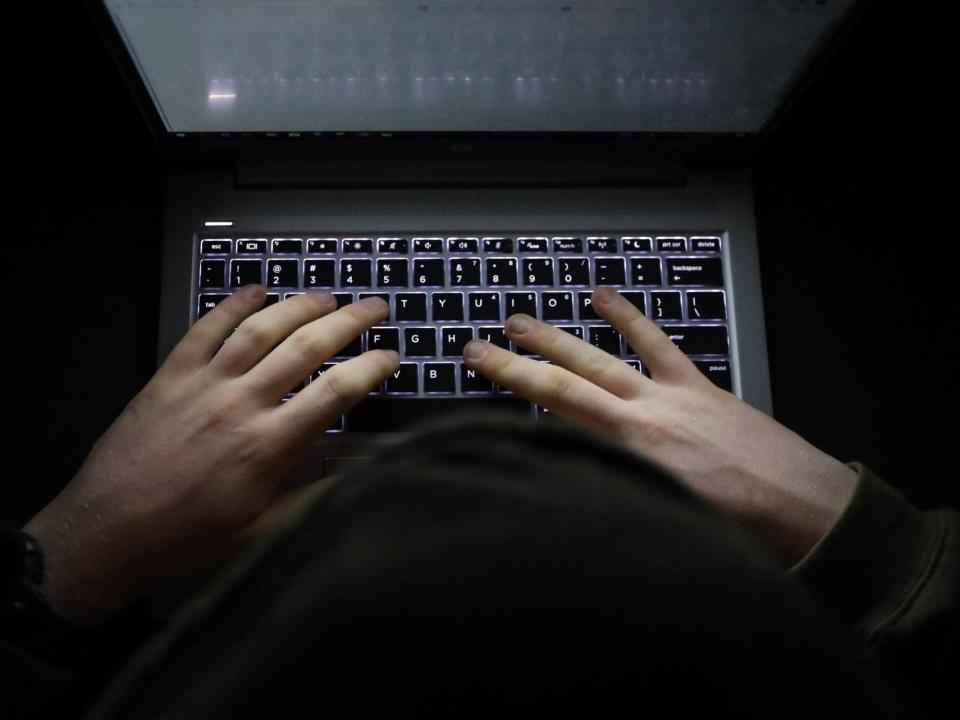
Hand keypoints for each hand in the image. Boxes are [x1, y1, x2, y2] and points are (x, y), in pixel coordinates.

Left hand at [24, 287, 397, 625]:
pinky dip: (232, 304)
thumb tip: (358, 476)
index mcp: (268, 446)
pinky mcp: (168, 377)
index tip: (392, 356)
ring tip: (328, 296)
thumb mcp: (260, 533)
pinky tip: (255, 291)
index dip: (371, 368)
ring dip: (299, 306)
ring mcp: (202, 385)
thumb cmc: (185, 540)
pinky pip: (204, 329)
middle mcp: (241, 404)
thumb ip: (312, 501)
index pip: (336, 392)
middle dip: (349, 322)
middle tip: (375, 307)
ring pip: (260, 329)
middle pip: (305, 347)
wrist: (105, 534)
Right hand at [463, 287, 857, 564]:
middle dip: (516, 363)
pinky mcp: (699, 388)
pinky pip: (656, 344)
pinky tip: (604, 297)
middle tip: (478, 345)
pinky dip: (629, 318)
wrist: (808, 512)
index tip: (477, 374)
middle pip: (564, 382)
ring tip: (521, 320)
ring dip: (558, 338)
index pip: (554, 415)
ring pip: (601, 358)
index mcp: (629, 458)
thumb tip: (571, 482)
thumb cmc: (740, 533)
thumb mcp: (662, 524)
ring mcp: (670, 397)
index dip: (509, 390)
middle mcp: (641, 421)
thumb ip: (614, 494)